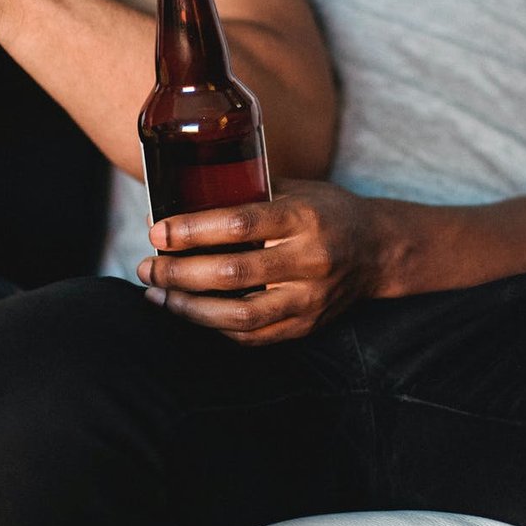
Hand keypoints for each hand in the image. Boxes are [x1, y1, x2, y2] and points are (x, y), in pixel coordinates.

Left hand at [136, 179, 388, 345]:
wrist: (377, 250)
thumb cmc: (322, 211)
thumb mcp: (291, 189)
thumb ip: (240, 194)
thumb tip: (170, 205)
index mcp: (304, 217)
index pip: (241, 225)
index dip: (192, 230)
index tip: (156, 230)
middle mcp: (310, 260)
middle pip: (234, 273)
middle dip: (180, 272)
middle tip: (147, 266)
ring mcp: (311, 299)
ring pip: (241, 314)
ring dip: (190, 308)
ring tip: (157, 294)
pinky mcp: (307, 326)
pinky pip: (253, 336)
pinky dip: (214, 326)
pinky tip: (187, 312)